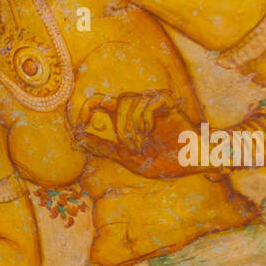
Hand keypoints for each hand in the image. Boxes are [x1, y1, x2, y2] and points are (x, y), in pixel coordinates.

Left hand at [74, 91, 197, 175]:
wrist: (189, 165)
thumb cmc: (162, 160)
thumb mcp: (126, 156)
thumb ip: (102, 147)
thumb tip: (76, 139)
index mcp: (123, 118)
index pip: (98, 101)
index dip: (85, 109)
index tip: (78, 125)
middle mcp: (135, 107)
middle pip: (112, 101)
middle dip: (118, 128)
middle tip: (131, 147)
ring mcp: (151, 102)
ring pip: (127, 101)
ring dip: (132, 127)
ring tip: (143, 144)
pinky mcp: (167, 101)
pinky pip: (148, 100)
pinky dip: (145, 118)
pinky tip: (152, 131)